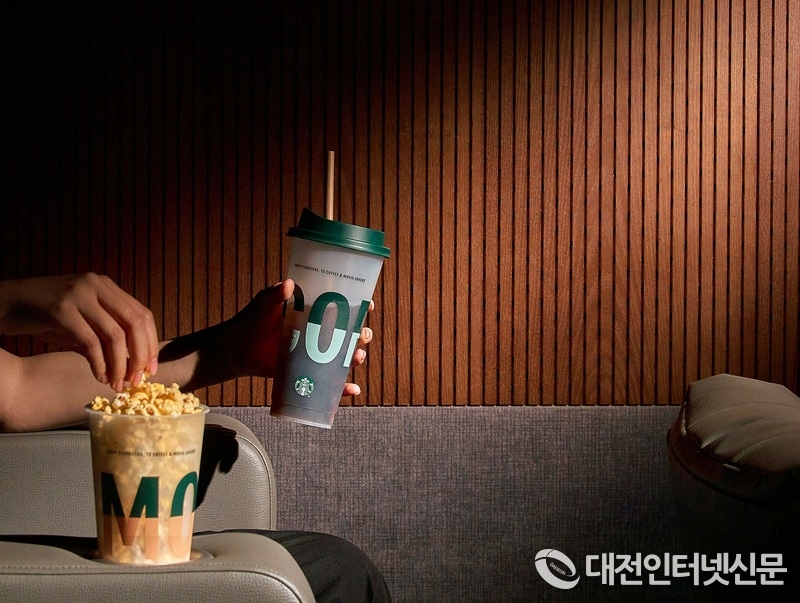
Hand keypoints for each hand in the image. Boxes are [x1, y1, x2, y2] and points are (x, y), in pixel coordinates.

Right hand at [0, 273, 158, 389]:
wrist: (5, 303)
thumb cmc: (44, 314)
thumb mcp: (81, 318)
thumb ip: (106, 332)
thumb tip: (132, 363)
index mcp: (106, 286)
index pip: (142, 314)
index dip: (150, 343)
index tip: (150, 368)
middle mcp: (96, 286)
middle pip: (134, 324)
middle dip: (140, 356)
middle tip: (137, 379)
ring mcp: (78, 295)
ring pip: (115, 335)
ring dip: (119, 364)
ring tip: (117, 383)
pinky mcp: (60, 310)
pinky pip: (90, 342)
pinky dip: (99, 363)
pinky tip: (99, 376)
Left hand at [223, 280, 373, 395]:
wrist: (235, 351)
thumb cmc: (250, 322)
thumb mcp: (262, 306)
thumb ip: (274, 295)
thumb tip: (288, 284)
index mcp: (313, 311)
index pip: (342, 305)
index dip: (359, 304)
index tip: (367, 305)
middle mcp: (318, 331)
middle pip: (350, 332)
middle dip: (362, 334)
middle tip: (362, 336)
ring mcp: (315, 353)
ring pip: (345, 356)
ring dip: (356, 358)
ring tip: (356, 359)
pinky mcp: (308, 372)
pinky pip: (330, 382)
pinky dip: (343, 388)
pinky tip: (352, 390)